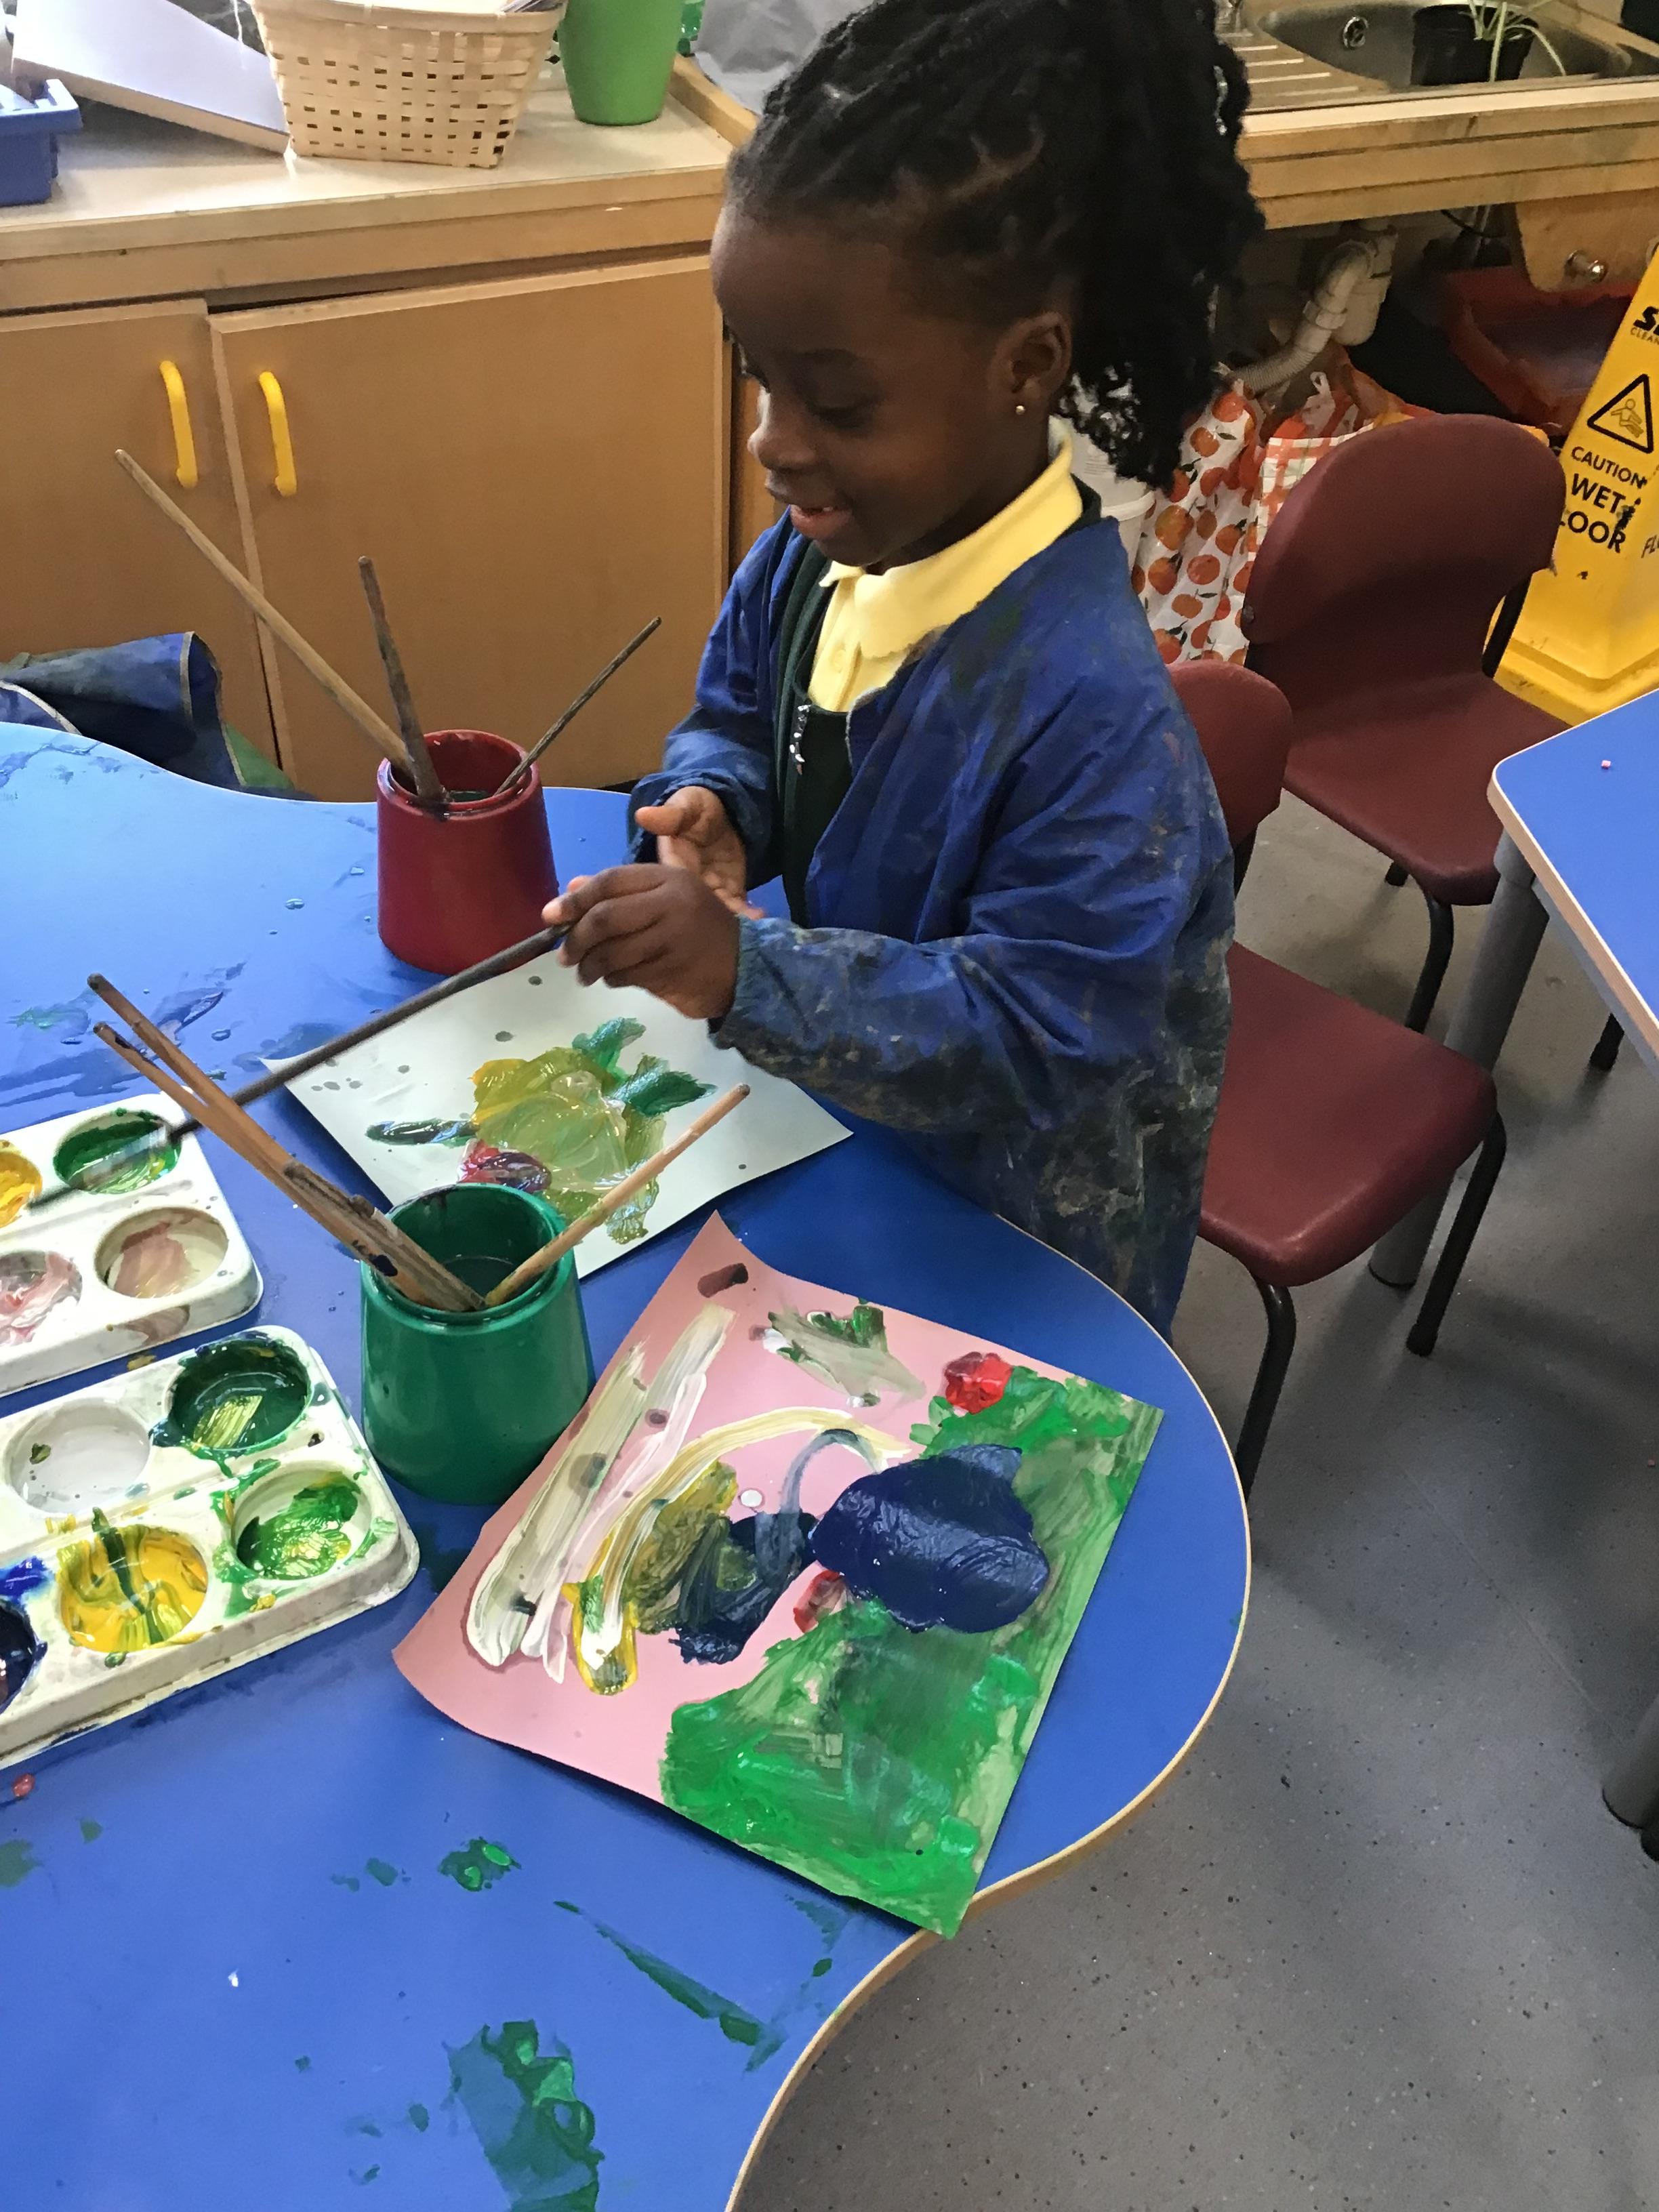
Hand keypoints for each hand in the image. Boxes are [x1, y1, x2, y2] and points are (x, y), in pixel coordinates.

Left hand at [544, 866, 740, 1021]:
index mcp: (667, 878)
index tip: (551, 917)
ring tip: (585, 973)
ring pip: (613, 951)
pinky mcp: (674, 970)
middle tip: (565, 955)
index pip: (609, 882)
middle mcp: (671, 903)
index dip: (575, 899)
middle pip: (606, 917)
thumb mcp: (663, 899)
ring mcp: (674, 939)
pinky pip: (628, 975)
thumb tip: (570, 890)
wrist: (743, 966)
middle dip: (577, 938)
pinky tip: (613, 979)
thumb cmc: (696, 929)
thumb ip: (619, 892)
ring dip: (591, 966)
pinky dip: (613, 979)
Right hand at [633, 786, 758, 916]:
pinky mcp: (729, 892)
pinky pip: (735, 908)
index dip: (679, 899)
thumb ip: (670, 814)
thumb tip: (643, 815)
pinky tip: (759, 916)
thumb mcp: (687, 805)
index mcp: (670, 863)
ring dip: (729, 920)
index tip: (694, 906)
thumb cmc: (700, 806)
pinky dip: (746, 914)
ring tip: (748, 924)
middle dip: (705, 921)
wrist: (727, 809)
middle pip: (692, 908)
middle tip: (724, 926)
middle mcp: (688, 882)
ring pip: (714, 912)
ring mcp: (709, 890)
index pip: (668, 887)